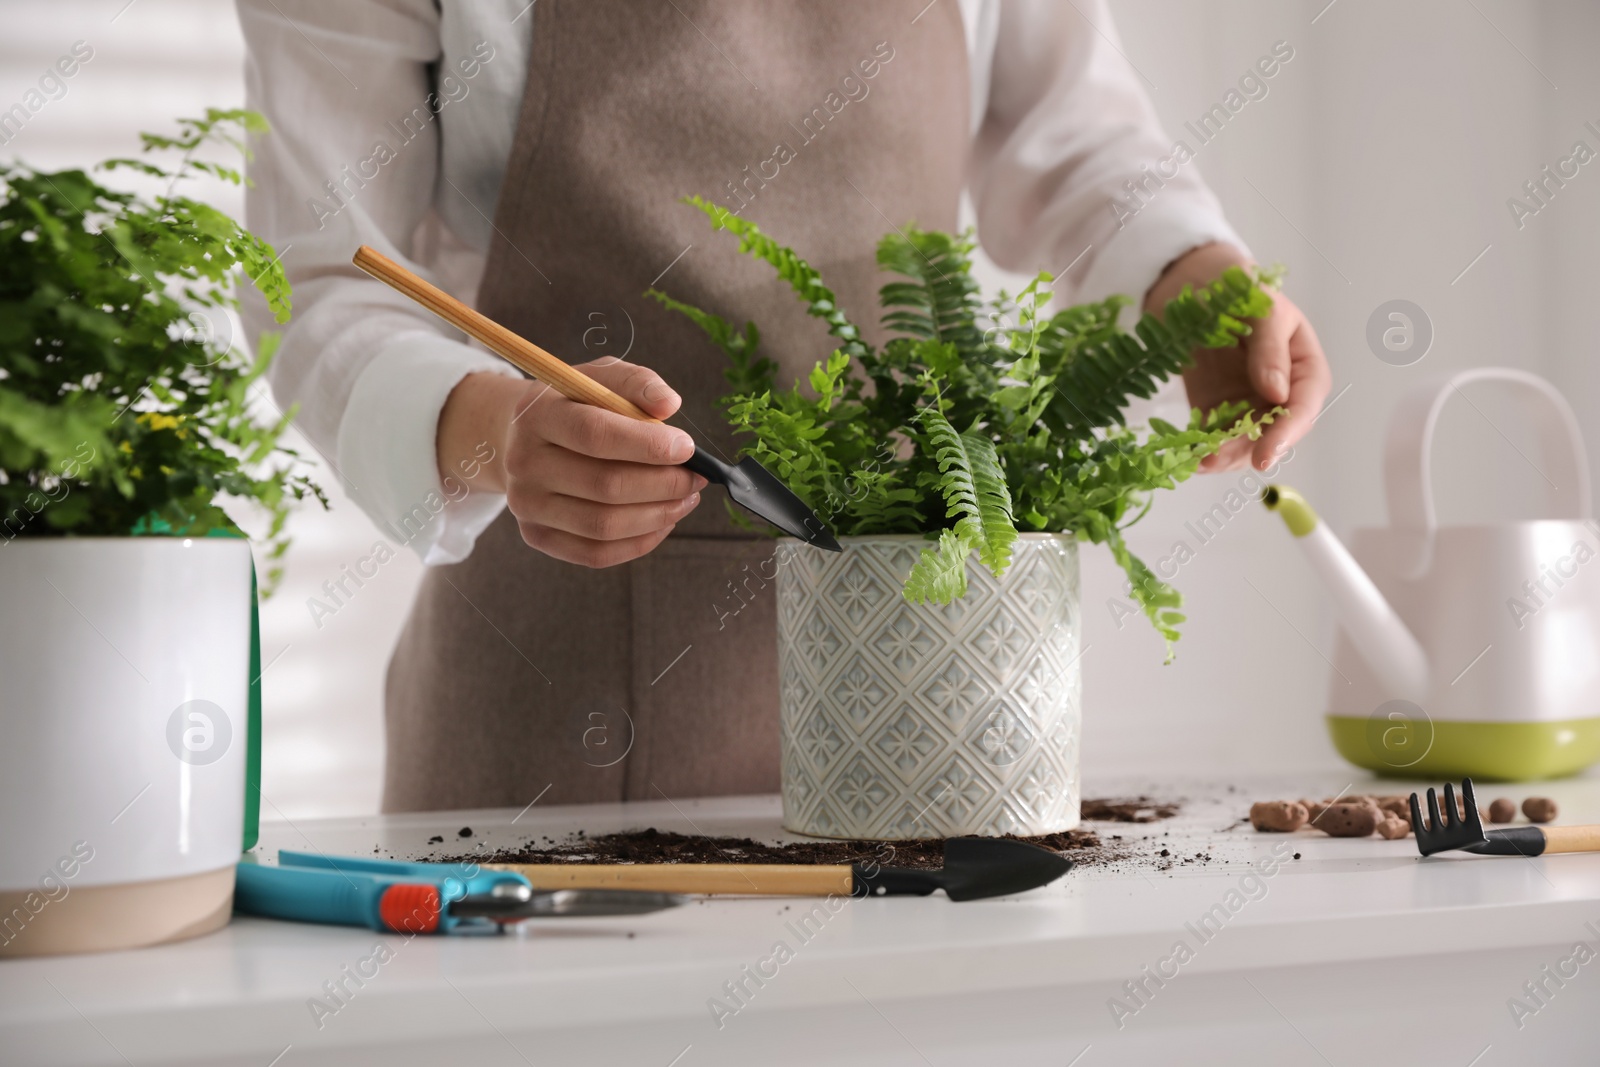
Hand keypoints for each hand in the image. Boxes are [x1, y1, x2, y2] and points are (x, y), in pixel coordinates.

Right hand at [437, 358, 704, 566]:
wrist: (523, 437)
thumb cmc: (575, 405)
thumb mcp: (602, 378)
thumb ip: (638, 383)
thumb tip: (669, 405)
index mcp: (537, 414)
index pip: (595, 434)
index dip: (647, 445)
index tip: (687, 448)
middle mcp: (524, 462)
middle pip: (604, 486)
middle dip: (663, 485)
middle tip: (696, 478)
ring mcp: (527, 505)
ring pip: (604, 526)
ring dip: (658, 515)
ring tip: (686, 498)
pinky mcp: (536, 535)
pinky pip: (596, 553)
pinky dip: (639, 542)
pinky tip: (663, 521)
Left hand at [1145, 242, 1330, 471]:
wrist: (1197, 287)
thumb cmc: (1239, 289)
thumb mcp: (1260, 308)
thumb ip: (1269, 348)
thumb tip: (1276, 393)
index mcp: (1304, 368)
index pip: (1303, 407)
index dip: (1287, 433)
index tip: (1265, 453)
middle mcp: (1281, 393)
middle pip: (1273, 432)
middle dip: (1248, 450)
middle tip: (1219, 460)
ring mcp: (1248, 404)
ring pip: (1244, 442)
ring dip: (1224, 455)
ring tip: (1201, 461)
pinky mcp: (1217, 410)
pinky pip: (1215, 436)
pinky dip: (1204, 448)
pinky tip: (1189, 456)